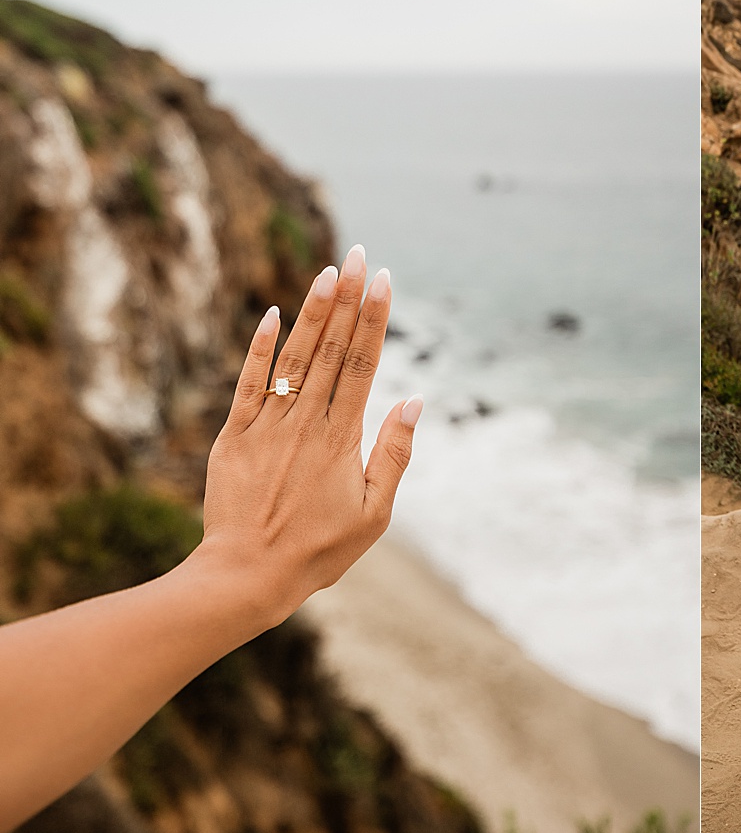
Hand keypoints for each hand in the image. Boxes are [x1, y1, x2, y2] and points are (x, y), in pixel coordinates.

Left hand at [197, 245, 421, 629]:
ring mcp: (268, 427)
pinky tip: (273, 314)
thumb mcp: (374, 512)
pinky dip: (261, 348)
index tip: (385, 281)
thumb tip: (414, 400)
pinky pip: (248, 383)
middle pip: (333, 349)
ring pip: (295, 357)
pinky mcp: (234, 437)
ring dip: (314, 312)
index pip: (364, 365)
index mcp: (343, 439)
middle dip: (349, 299)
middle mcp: (307, 423)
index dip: (375, 319)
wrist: (247, 576)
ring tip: (329, 271)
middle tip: (359, 255)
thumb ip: (394, 454)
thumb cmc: (319, 550)